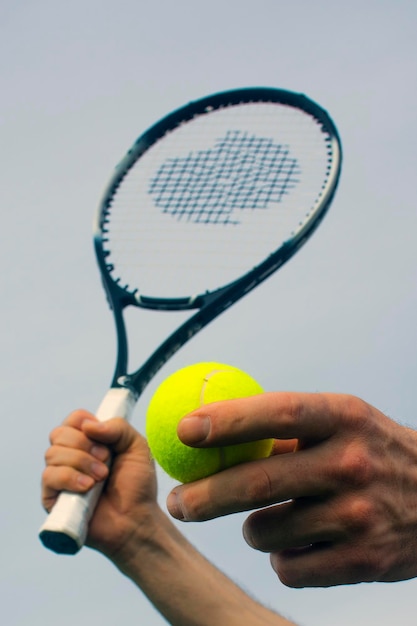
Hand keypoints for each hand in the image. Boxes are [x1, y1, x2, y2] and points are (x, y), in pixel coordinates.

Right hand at [41, 410, 157, 560]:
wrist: (136, 520)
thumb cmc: (137, 485)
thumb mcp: (137, 447)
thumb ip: (118, 427)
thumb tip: (88, 425)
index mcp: (89, 441)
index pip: (74, 419)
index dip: (85, 423)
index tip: (104, 438)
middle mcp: (71, 456)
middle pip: (59, 433)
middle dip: (84, 444)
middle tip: (106, 459)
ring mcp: (60, 477)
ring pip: (53, 454)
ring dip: (81, 462)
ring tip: (102, 477)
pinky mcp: (52, 498)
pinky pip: (49, 477)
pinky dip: (69, 478)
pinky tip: (87, 487)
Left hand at [166, 392, 416, 586]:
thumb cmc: (372, 451)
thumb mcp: (342, 421)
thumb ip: (286, 426)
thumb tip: (211, 425)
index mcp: (344, 417)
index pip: (278, 413)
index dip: (228, 421)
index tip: (184, 430)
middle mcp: (352, 463)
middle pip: (259, 482)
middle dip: (204, 496)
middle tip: (176, 502)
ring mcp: (360, 515)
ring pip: (266, 532)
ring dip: (250, 529)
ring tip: (264, 519)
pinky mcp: (365, 561)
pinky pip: (289, 567)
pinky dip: (280, 558)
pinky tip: (298, 543)